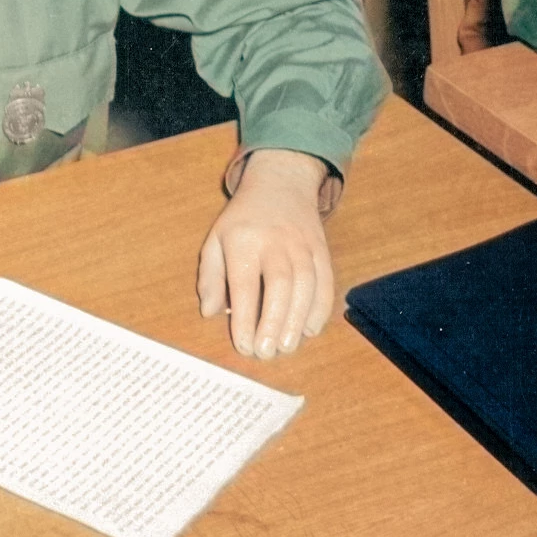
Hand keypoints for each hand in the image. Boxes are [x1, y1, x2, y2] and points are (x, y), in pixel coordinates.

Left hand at [197, 148, 335, 358]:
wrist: (281, 183)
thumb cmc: (243, 220)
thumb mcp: (215, 240)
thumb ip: (211, 277)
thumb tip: (210, 313)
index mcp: (243, 239)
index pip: (245, 283)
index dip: (245, 317)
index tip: (244, 345)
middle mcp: (275, 241)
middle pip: (280, 284)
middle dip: (274, 322)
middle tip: (268, 352)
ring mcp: (302, 244)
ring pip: (306, 284)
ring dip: (298, 320)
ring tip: (288, 347)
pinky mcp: (322, 249)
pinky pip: (325, 280)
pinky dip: (320, 308)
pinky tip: (309, 329)